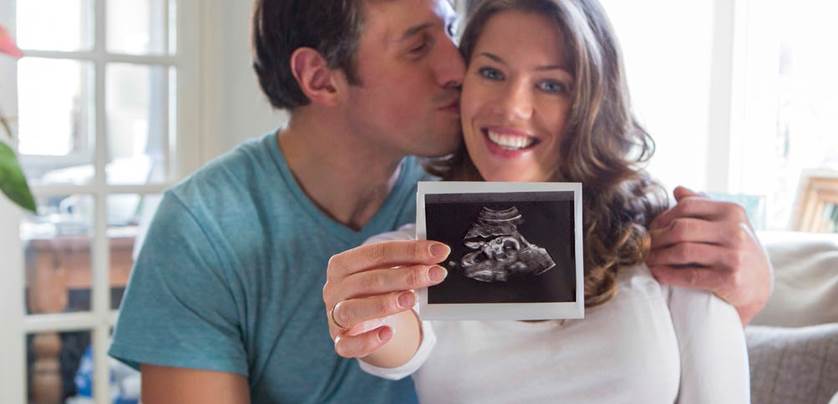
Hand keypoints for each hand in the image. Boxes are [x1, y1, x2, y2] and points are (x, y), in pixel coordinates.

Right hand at [323, 240, 449, 358]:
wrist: (362, 323)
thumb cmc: (375, 291)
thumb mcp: (387, 273)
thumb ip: (405, 264)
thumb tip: (436, 254)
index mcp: (342, 264)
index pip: (377, 253)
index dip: (410, 251)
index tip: (439, 252)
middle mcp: (333, 288)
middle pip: (369, 280)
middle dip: (406, 276)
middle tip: (435, 274)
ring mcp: (333, 316)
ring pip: (354, 309)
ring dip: (385, 303)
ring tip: (412, 299)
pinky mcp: (340, 341)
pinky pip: (348, 344)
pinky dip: (368, 340)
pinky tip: (388, 333)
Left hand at [646, 186, 773, 323]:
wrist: (760, 283)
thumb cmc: (736, 248)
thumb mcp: (726, 222)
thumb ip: (703, 206)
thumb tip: (678, 190)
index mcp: (731, 211)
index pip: (687, 206)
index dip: (663, 217)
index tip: (652, 228)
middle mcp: (734, 230)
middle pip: (681, 228)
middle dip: (657, 238)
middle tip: (645, 246)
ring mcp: (733, 255)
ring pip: (683, 251)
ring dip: (659, 257)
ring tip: (648, 260)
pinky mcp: (730, 279)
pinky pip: (690, 275)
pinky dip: (669, 274)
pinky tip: (658, 274)